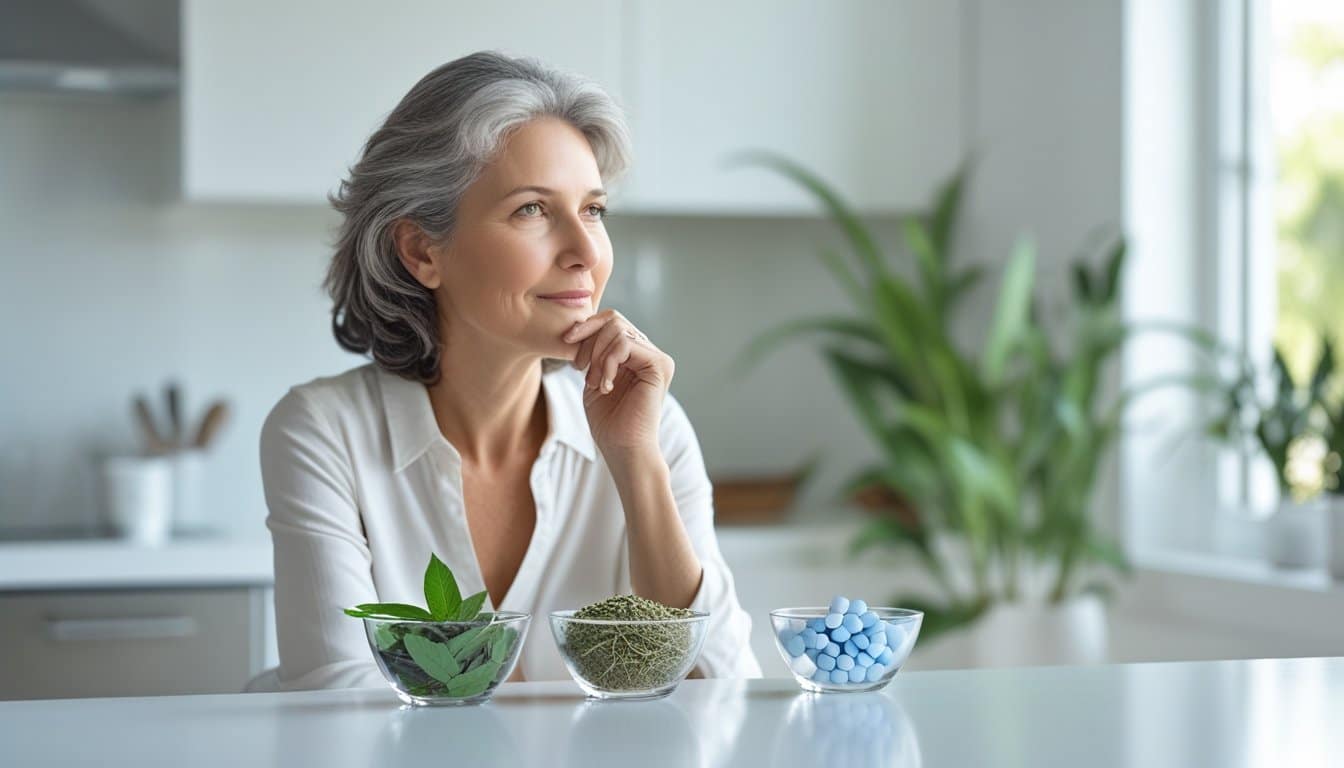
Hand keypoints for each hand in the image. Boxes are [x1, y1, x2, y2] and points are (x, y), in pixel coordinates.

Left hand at [563, 309, 674, 458]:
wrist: (623, 449)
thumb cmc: (608, 421)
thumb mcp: (594, 378)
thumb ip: (593, 352)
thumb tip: (582, 324)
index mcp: (636, 354)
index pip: (611, 321)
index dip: (586, 327)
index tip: (566, 344)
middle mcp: (650, 352)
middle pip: (614, 319)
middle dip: (588, 339)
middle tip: (578, 368)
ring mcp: (657, 358)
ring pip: (617, 329)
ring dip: (596, 356)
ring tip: (594, 382)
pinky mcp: (659, 365)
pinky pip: (624, 344)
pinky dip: (607, 363)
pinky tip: (605, 386)